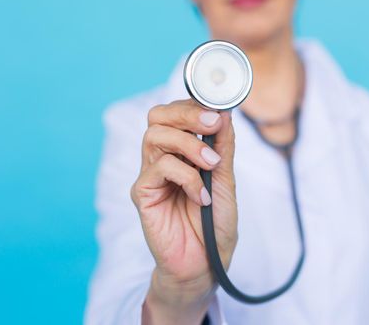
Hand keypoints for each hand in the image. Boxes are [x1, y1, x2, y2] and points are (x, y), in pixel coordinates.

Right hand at [131, 99, 237, 322]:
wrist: (206, 262)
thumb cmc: (214, 223)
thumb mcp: (225, 179)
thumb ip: (222, 147)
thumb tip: (224, 113)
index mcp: (180, 151)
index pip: (175, 113)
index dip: (193, 106)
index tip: (219, 112)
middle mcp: (162, 158)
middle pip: (158, 117)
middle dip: (187, 114)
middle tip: (212, 124)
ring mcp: (150, 175)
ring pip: (155, 136)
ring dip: (189, 145)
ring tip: (212, 165)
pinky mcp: (143, 193)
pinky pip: (159, 168)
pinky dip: (186, 176)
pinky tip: (200, 196)